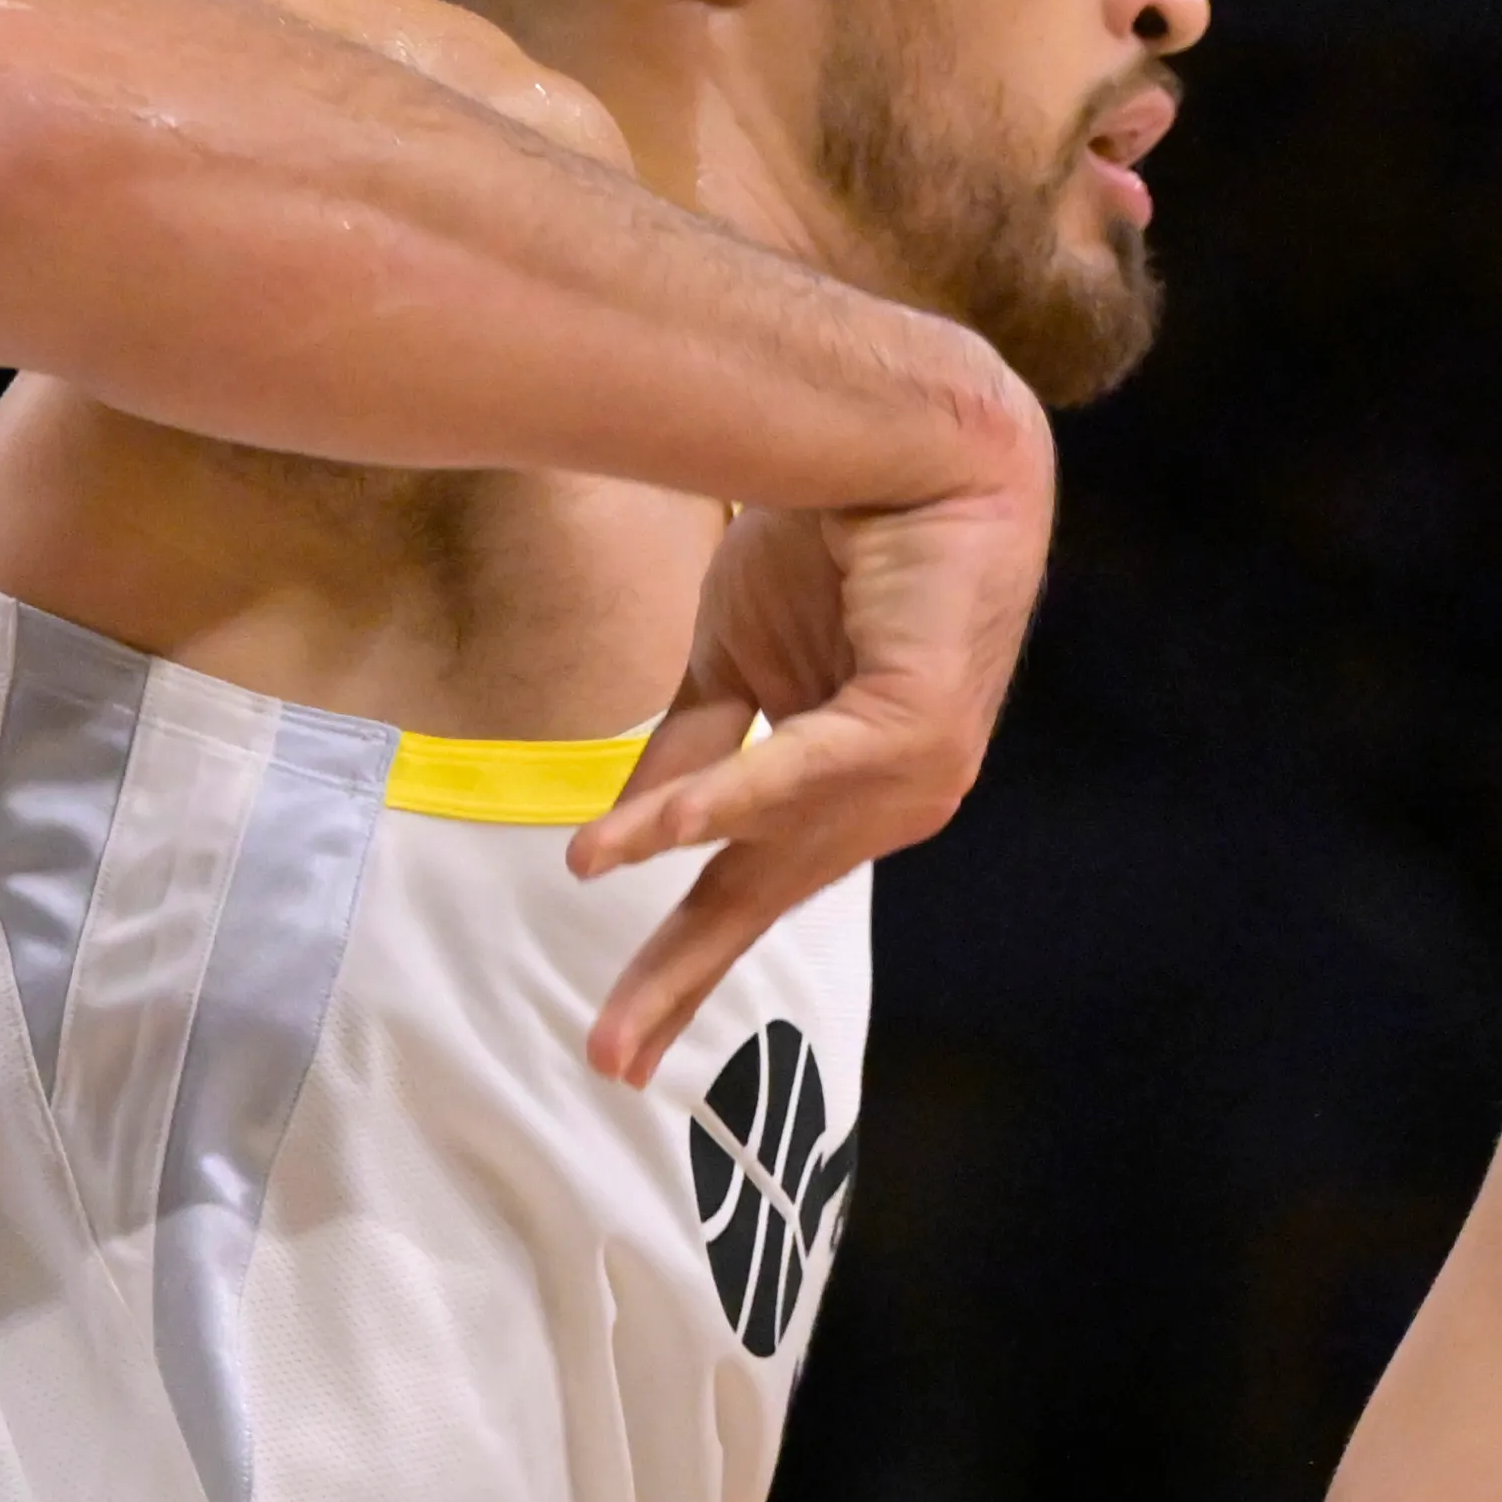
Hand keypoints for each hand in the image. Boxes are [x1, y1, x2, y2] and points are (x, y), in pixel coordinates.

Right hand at [576, 374, 1052, 1083]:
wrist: (910, 441)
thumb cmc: (832, 542)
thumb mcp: (731, 661)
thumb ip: (689, 749)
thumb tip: (617, 836)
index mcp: (837, 796)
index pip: (740, 889)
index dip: (674, 963)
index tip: (613, 1048)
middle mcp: (882, 803)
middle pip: (757, 898)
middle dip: (679, 977)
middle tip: (609, 1060)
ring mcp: (911, 777)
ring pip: (769, 837)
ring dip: (674, 858)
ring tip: (584, 871)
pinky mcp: (917, 728)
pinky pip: (801, 773)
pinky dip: (725, 799)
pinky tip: (656, 832)